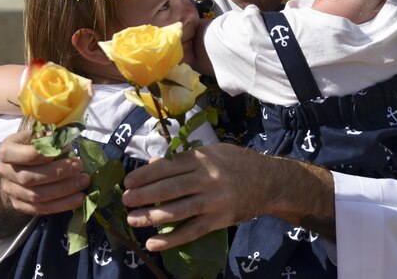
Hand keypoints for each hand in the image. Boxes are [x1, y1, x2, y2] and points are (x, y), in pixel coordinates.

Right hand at [0, 130, 89, 215]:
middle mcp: (4, 172)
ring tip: (84, 182)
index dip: (38, 154)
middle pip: (29, 178)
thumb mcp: (41, 134)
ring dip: (64, 190)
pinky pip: (42, 209)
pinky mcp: (20, 206)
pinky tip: (78, 198)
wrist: (26, 165)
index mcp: (7, 150)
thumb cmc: (37, 145)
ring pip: (37, 196)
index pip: (15, 154)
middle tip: (79, 166)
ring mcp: (11, 191)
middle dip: (58, 173)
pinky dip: (62, 205)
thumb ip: (50, 137)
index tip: (60, 151)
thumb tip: (64, 143)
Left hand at [122, 143, 335, 250]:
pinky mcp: (219, 220)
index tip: (128, 181)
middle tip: (125, 200)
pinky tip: (153, 243)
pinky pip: (190, 232)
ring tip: (133, 220)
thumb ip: (185, 159)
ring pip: (176, 211)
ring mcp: (214, 200)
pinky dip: (170, 239)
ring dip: (150, 217)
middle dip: (143, 195)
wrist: (271, 181)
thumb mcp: (214, 153)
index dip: (146, 175)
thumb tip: (154, 164)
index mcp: (204, 158)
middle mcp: (207, 178)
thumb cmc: (239, 163)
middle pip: (168, 189)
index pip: (168, 167)